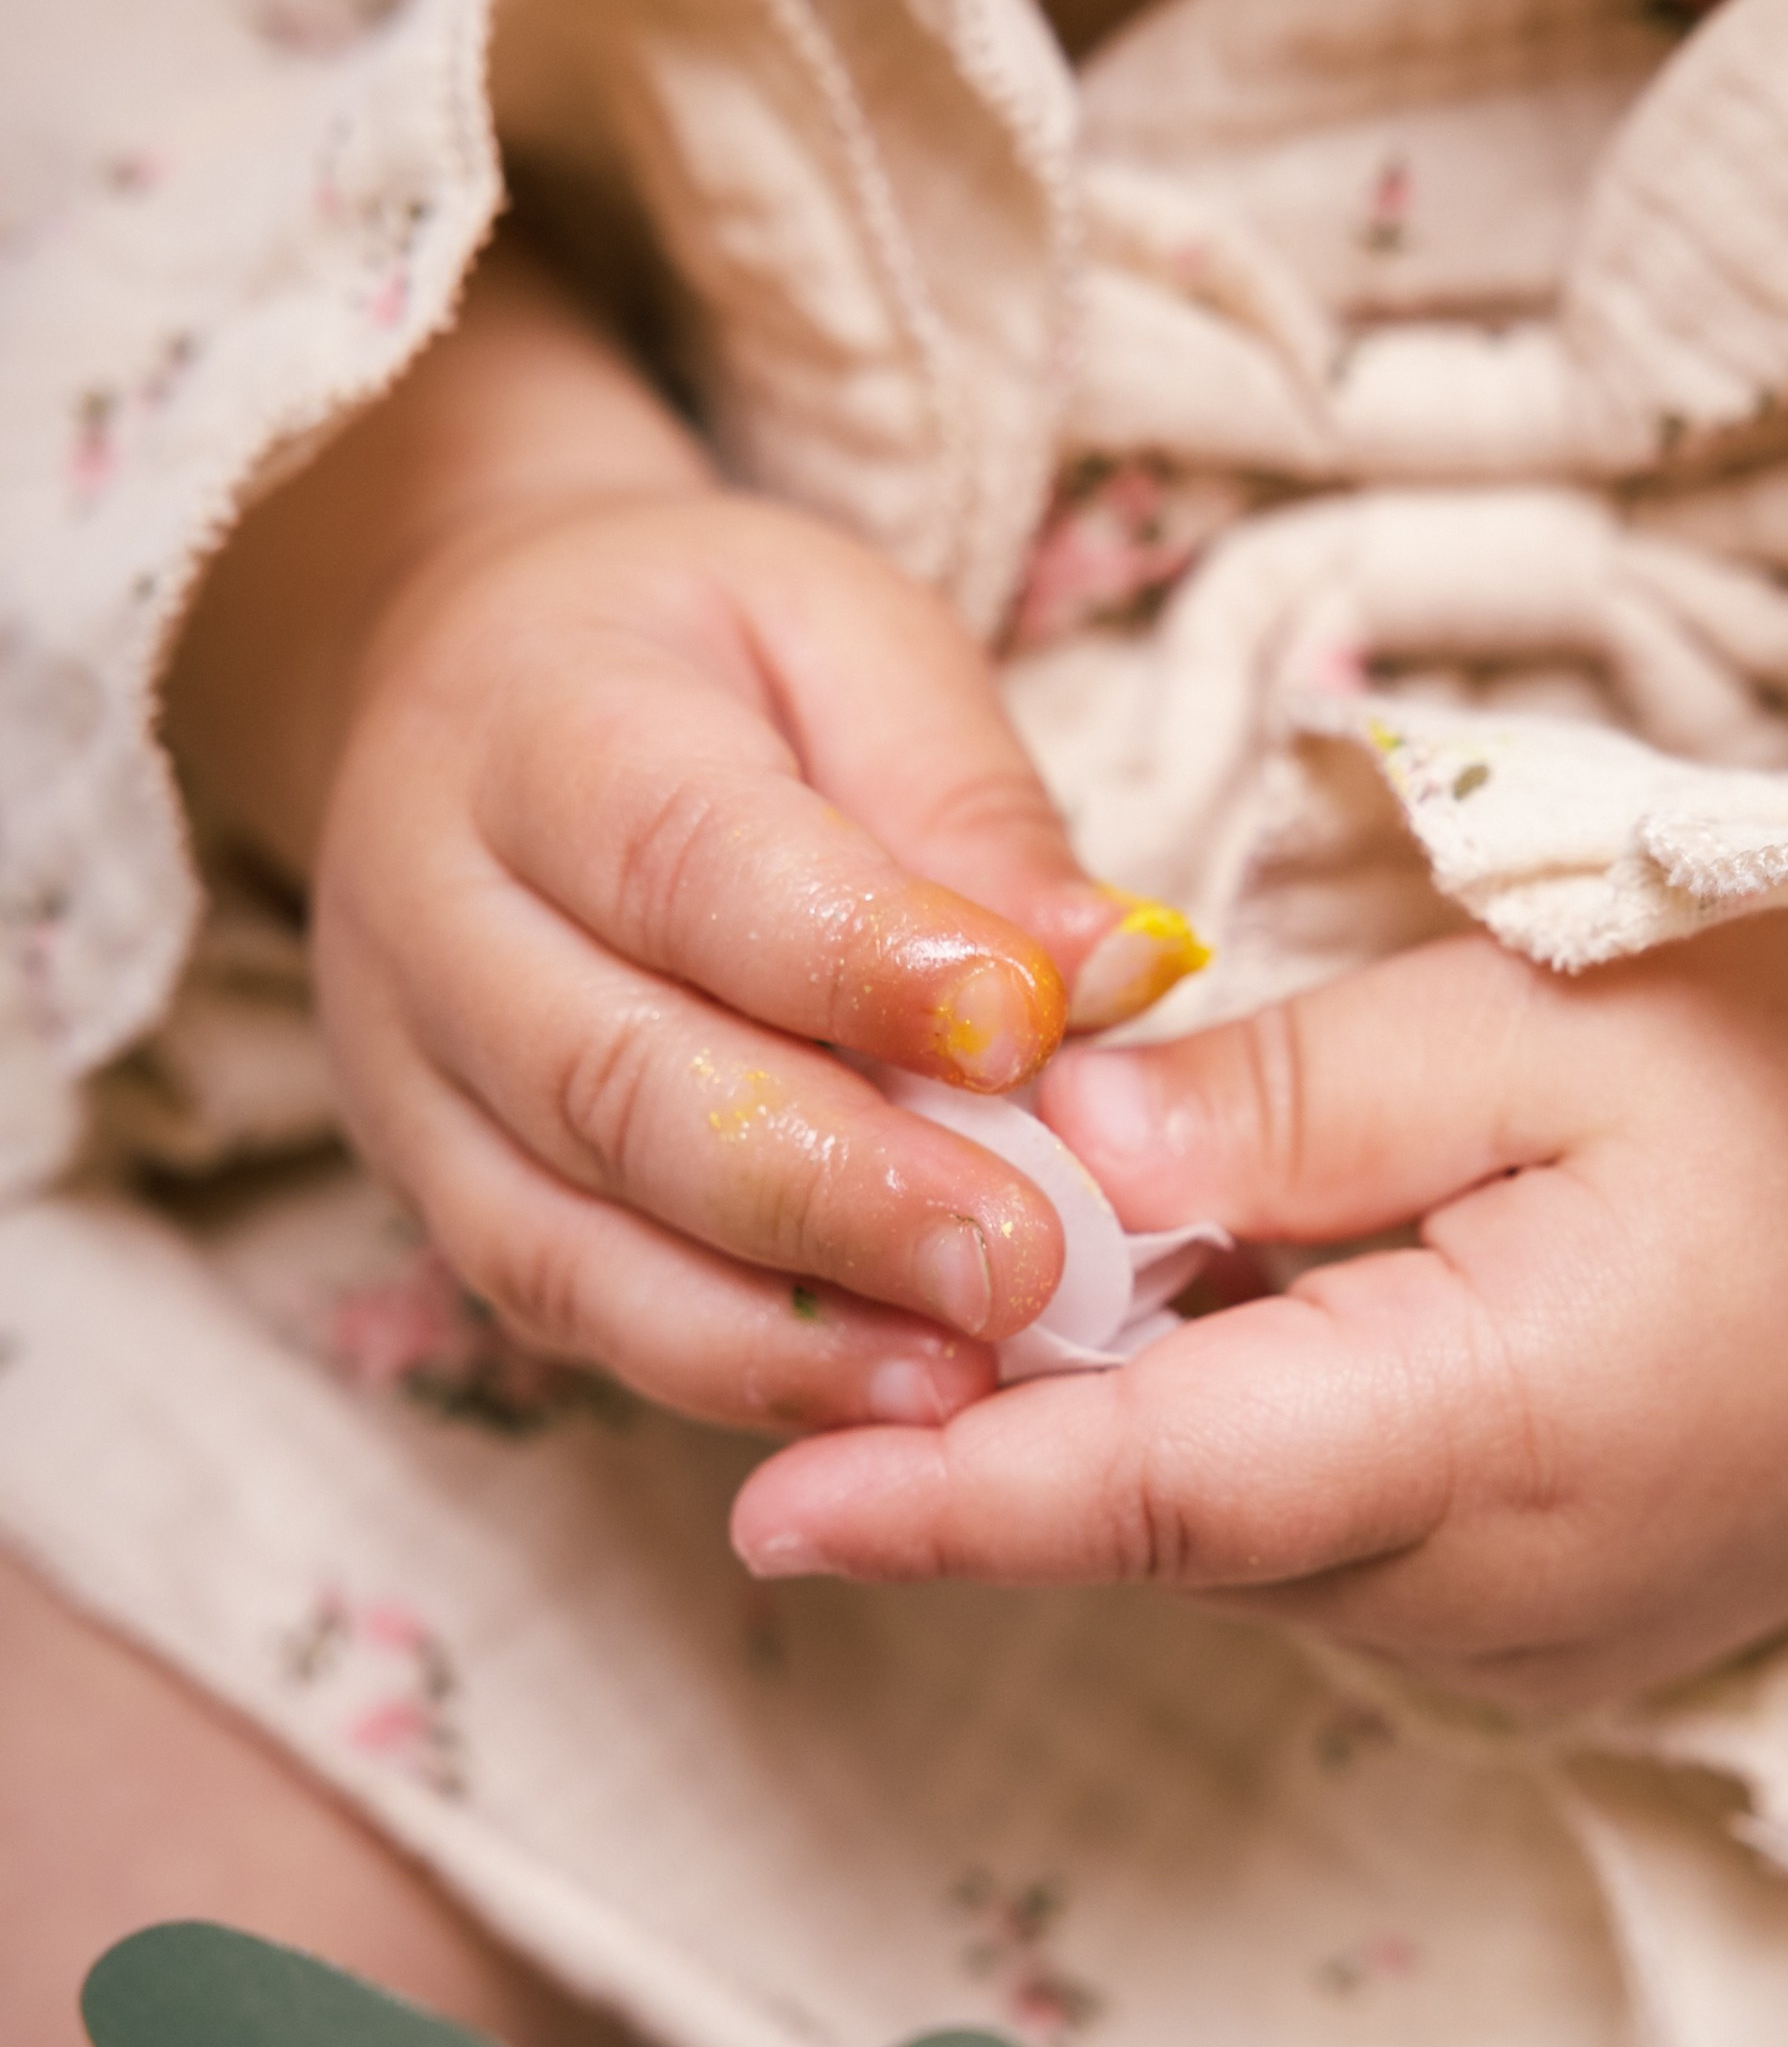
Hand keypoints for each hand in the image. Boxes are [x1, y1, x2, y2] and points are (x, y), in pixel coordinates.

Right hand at [168, 242, 1198, 1431]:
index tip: (1024, 1037)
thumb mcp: (857, 644)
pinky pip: (562, 1309)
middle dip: (835, 1192)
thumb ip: (973, 809)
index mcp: (536, 721)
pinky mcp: (435, 1192)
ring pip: (567, 1236)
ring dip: (777, 1332)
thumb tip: (1119, 973)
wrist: (485, 685)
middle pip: (614, 1082)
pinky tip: (873, 1402)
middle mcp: (431, 908)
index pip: (689, 859)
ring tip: (962, 1380)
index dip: (857, 964)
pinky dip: (721, 1372)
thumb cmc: (715, 663)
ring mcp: (408, 1072)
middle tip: (1023, 1264)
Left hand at [728, 914, 1787, 1708]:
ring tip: (1117, 1231)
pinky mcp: (1539, 1642)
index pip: (1159, 1490)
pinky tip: (1265, 1305)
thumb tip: (1054, 1167)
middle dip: (1010, 1389)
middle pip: (1163, 1514)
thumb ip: (1280, 1112)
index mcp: (1501, 1431)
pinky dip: (1242, 1439)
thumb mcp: (1538, 1030)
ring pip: (1228, 1536)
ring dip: (1135, 1404)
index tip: (768, 1515)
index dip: (946, 1504)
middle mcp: (1491, 1593)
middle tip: (916, 1218)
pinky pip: (1319, 1550)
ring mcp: (1521, 1645)